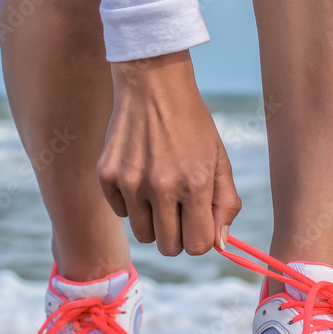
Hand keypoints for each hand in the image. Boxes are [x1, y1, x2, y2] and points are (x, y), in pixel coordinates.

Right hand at [98, 51, 240, 255]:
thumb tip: (219, 243)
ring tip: (159, 192)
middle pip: (169, 247)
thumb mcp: (219, 159)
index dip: (201, 238)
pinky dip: (131, 203)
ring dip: (153, 222)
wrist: (152, 85)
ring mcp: (129, 182)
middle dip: (178, 237)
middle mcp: (160, 186)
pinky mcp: (106, 176)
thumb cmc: (192, 124)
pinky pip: (121, 213)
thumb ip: (226, 203)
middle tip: (179, 212)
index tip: (198, 224)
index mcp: (195, 183)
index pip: (198, 245)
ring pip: (143, 235)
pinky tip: (139, 174)